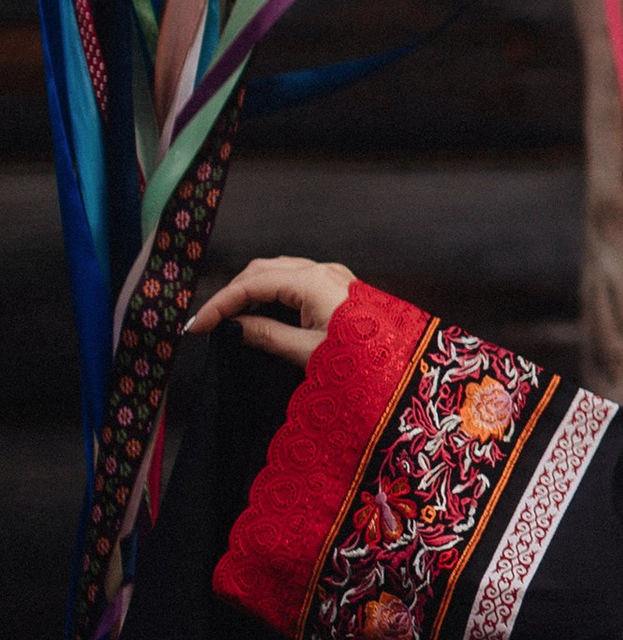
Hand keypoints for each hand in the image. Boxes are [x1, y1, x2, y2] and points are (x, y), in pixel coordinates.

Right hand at [186, 256, 354, 369]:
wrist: (407, 369)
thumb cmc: (365, 362)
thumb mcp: (307, 352)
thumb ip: (266, 335)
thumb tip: (233, 327)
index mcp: (313, 281)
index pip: (252, 284)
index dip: (221, 304)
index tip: (198, 326)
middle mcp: (323, 271)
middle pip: (262, 271)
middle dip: (233, 294)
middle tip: (210, 322)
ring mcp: (333, 276)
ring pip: (278, 272)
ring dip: (251, 291)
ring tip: (230, 318)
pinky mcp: (339, 287)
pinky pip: (296, 280)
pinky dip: (272, 292)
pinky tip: (261, 312)